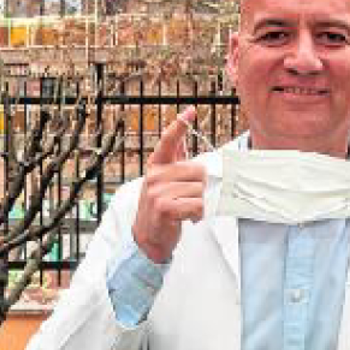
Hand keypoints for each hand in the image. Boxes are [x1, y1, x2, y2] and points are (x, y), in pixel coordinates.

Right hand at [133, 106, 206, 262]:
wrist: (147, 237)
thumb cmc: (160, 209)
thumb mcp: (164, 181)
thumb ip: (174, 160)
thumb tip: (183, 138)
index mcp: (156, 166)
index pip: (168, 142)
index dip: (179, 126)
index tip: (190, 112)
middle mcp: (155, 176)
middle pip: (197, 171)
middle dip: (202, 187)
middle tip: (192, 198)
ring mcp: (158, 191)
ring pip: (199, 189)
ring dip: (200, 203)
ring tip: (188, 210)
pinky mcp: (164, 207)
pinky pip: (196, 205)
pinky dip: (198, 214)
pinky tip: (189, 218)